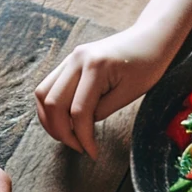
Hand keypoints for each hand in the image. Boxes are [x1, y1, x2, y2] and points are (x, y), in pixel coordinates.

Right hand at [35, 25, 172, 158]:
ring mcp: (70, 58)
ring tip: (67, 136)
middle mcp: (77, 59)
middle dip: (61, 132)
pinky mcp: (69, 61)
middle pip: (52, 103)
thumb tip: (81, 126)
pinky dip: (51, 107)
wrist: (149, 38)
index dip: (82, 137)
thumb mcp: (129, 94)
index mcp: (96, 67)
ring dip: (49, 120)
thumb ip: (102, 110)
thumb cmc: (147, 65)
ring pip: (42, 94)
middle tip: (78, 147)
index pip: (78, 111)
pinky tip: (64, 120)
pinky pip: (48, 86)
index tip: (91, 153)